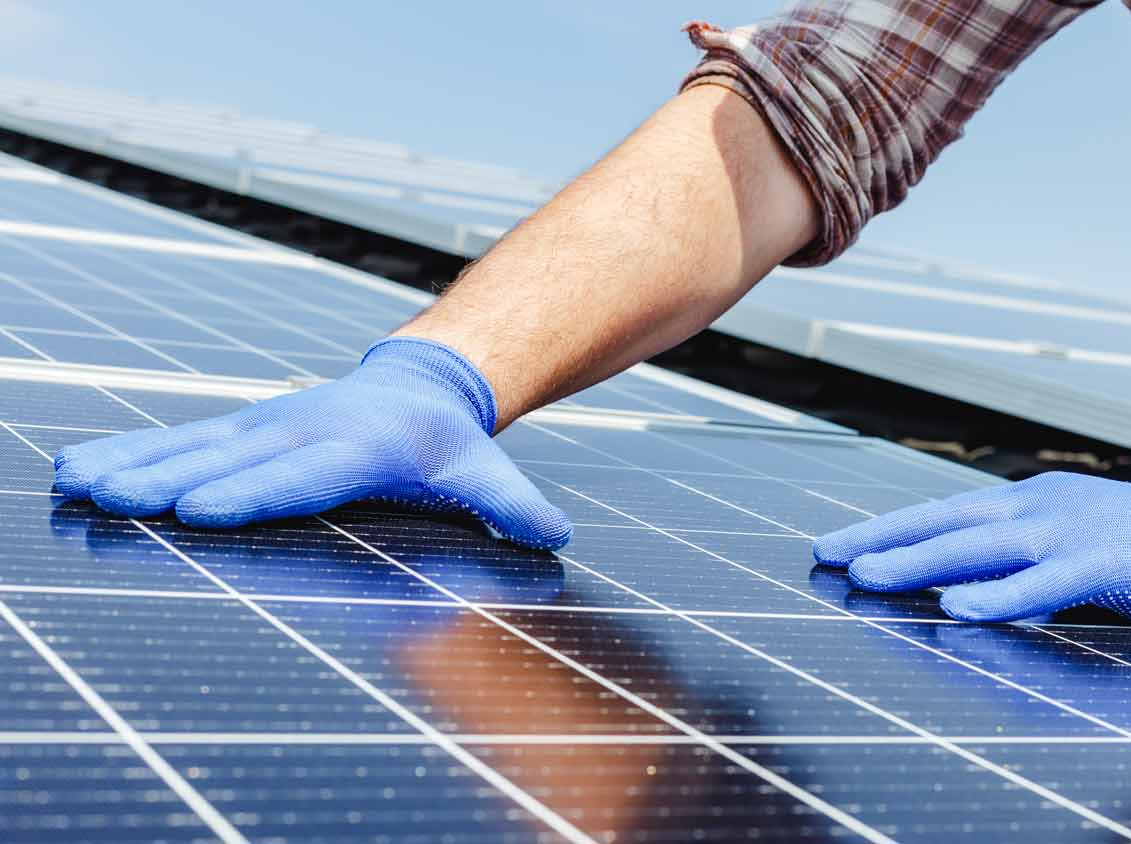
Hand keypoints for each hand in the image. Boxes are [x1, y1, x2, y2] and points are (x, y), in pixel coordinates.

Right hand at [52, 337, 571, 548]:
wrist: (421, 385)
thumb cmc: (450, 445)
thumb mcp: (488, 472)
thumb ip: (515, 506)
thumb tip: (557, 537)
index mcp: (364, 448)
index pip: (306, 476)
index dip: (256, 492)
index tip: (202, 510)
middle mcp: (305, 432)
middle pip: (234, 459)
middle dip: (171, 478)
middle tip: (115, 497)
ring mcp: (268, 427)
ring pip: (194, 444)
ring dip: (134, 462)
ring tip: (75, 483)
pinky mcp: (243, 430)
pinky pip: (181, 440)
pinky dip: (127, 450)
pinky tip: (73, 469)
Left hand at [812, 472, 1130, 633]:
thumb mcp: (1081, 547)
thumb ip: (1029, 561)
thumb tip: (968, 583)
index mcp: (1038, 501)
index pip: (948, 513)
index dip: (892, 529)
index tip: (841, 544)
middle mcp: (1047, 505)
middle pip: (949, 521)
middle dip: (883, 539)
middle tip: (826, 553)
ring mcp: (1077, 530)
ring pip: (982, 545)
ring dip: (920, 561)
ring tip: (866, 575)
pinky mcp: (1111, 563)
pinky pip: (1045, 582)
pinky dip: (1000, 594)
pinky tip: (958, 608)